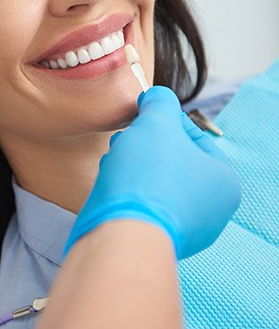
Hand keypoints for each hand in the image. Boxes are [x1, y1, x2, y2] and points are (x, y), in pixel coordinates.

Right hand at [64, 86, 240, 259]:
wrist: (121, 232)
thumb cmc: (148, 176)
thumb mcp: (157, 122)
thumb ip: (160, 102)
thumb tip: (155, 97)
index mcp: (222, 182)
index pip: (194, 136)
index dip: (164, 120)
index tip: (143, 114)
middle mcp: (208, 210)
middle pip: (172, 159)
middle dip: (144, 143)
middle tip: (127, 137)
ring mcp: (180, 228)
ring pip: (153, 180)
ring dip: (132, 163)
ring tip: (116, 158)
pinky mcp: (151, 237)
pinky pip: (140, 202)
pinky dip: (126, 187)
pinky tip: (112, 180)